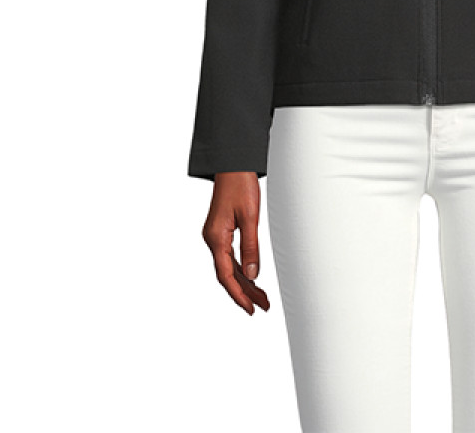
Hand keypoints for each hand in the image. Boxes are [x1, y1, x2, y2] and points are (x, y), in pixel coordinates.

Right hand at [201, 171, 270, 314]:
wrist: (233, 164)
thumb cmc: (240, 185)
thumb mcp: (250, 217)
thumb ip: (251, 247)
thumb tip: (252, 275)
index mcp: (216, 238)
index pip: (225, 275)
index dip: (238, 295)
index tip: (250, 309)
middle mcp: (212, 239)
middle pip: (226, 274)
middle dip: (244, 292)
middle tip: (262, 306)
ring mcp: (214, 236)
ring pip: (228, 267)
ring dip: (244, 282)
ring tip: (261, 297)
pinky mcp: (220, 231)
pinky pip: (229, 257)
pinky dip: (240, 269)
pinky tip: (251, 277)